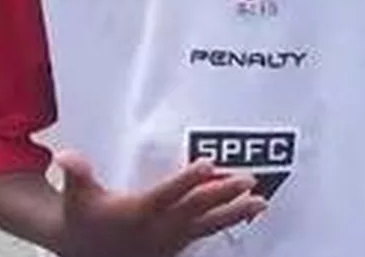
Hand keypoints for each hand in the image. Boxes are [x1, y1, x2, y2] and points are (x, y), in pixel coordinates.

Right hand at [55, 151, 266, 256]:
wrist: (83, 251)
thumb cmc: (81, 216)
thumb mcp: (76, 196)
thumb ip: (76, 174)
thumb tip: (65, 156)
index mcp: (138, 213)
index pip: (168, 194)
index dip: (188, 180)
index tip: (208, 164)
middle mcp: (158, 229)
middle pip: (196, 210)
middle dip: (223, 195)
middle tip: (250, 180)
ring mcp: (169, 240)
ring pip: (207, 225)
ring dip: (234, 212)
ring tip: (261, 203)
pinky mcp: (175, 244)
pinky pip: (205, 232)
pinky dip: (226, 221)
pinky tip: (247, 211)